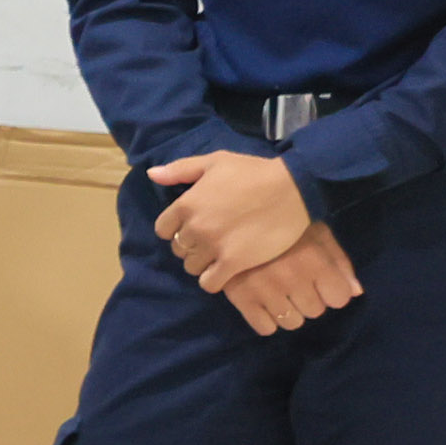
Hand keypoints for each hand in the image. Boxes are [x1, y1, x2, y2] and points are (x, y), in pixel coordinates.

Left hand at [145, 150, 316, 285]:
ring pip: (191, 267)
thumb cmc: (254, 172)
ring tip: (219, 253)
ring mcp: (213, 247)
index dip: (175, 229)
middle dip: (190, 245)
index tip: (192, 225)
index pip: (163, 229)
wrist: (293, 187)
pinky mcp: (233, 263)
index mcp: (186, 204)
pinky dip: (213, 280)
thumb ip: (180, 169)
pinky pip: (209, 283)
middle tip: (211, 239)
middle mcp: (195, 228)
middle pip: (179, 249)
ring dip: (202, 263)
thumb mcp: (215, 161)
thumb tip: (152, 174)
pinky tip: (224, 270)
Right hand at [221, 224, 361, 337]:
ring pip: (292, 323)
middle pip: (316, 311)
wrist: (232, 217)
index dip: (332, 290)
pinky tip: (262, 301)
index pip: (340, 298)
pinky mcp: (242, 300)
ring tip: (278, 292)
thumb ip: (339, 261)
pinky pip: (266, 328)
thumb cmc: (283, 224)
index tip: (320, 279)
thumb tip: (356, 292)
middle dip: (310, 298)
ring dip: (289, 311)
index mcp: (314, 260)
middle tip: (295, 281)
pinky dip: (266, 319)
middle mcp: (293, 279)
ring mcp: (266, 292)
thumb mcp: (317, 233)